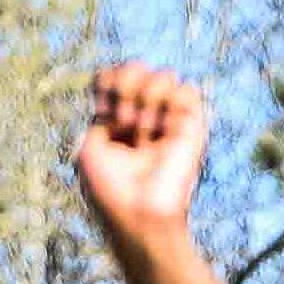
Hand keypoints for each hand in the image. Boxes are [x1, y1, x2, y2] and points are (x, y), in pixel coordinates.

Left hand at [69, 62, 211, 242]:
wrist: (139, 215)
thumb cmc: (110, 189)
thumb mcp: (90, 147)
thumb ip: (103, 107)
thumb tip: (127, 82)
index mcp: (116, 121)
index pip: (113, 75)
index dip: (108, 84)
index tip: (105, 114)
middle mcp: (144, 117)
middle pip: (135, 68)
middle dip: (125, 89)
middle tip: (123, 123)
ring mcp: (169, 121)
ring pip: (163, 74)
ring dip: (148, 101)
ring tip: (144, 132)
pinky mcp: (193, 127)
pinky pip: (188, 89)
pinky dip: (173, 106)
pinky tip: (166, 130)